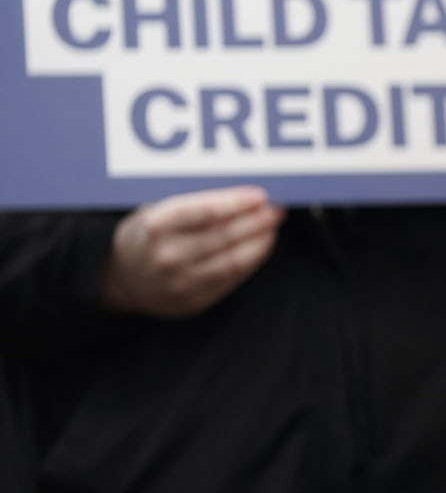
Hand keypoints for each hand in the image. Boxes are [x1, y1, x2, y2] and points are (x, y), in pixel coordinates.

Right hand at [99, 187, 283, 317]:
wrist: (122, 279)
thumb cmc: (148, 234)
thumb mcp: (156, 209)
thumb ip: (193, 201)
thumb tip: (242, 191)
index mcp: (156, 226)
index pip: (206, 211)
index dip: (237, 202)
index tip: (260, 195)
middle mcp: (167, 255)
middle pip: (225, 235)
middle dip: (256, 220)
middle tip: (276, 208)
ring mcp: (179, 282)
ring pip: (233, 259)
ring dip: (260, 240)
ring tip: (273, 225)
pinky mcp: (192, 301)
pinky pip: (231, 278)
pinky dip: (252, 260)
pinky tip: (262, 245)